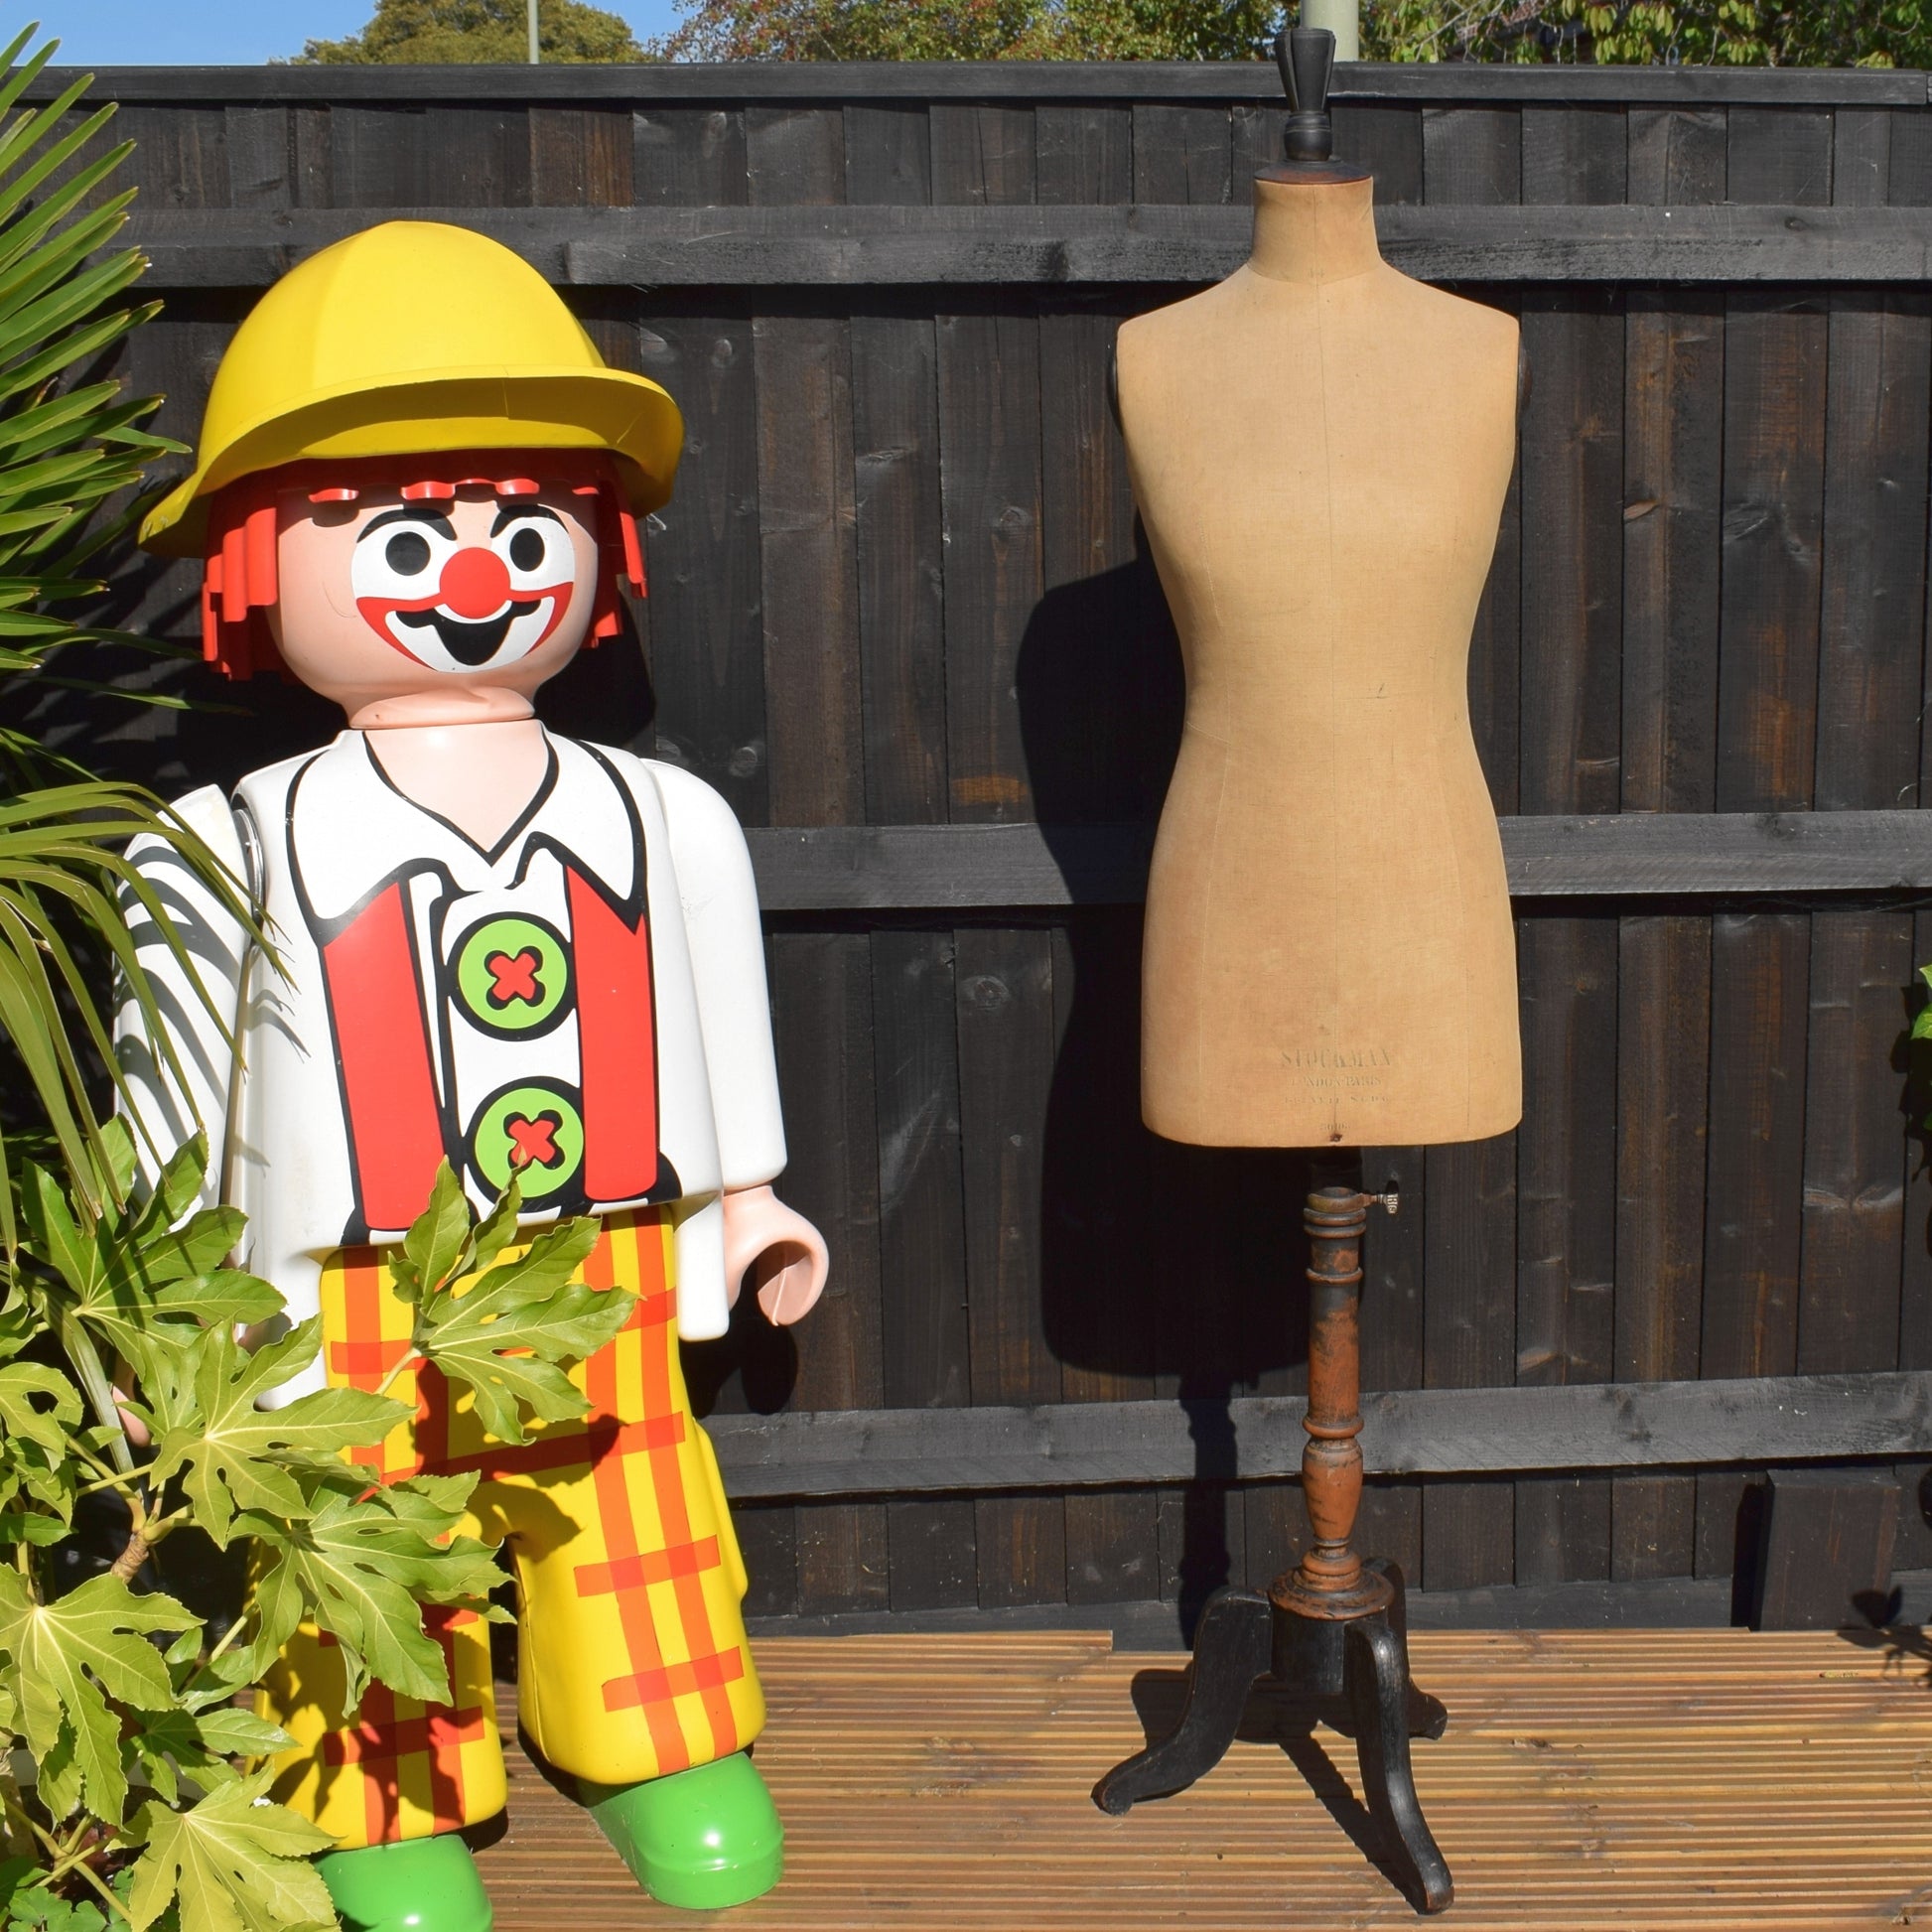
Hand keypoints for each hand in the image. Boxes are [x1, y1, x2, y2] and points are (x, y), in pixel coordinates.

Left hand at [720, 1184, 827, 1325]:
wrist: (733, 1189)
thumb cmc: (741, 1216)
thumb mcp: (734, 1256)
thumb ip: (726, 1284)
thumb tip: (725, 1309)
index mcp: (805, 1239)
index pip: (818, 1274)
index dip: (807, 1299)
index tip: (791, 1317)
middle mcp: (801, 1238)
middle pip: (804, 1276)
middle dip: (793, 1300)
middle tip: (780, 1321)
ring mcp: (788, 1237)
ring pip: (792, 1271)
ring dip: (783, 1293)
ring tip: (771, 1314)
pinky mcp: (775, 1236)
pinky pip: (780, 1264)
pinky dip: (774, 1282)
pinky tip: (763, 1297)